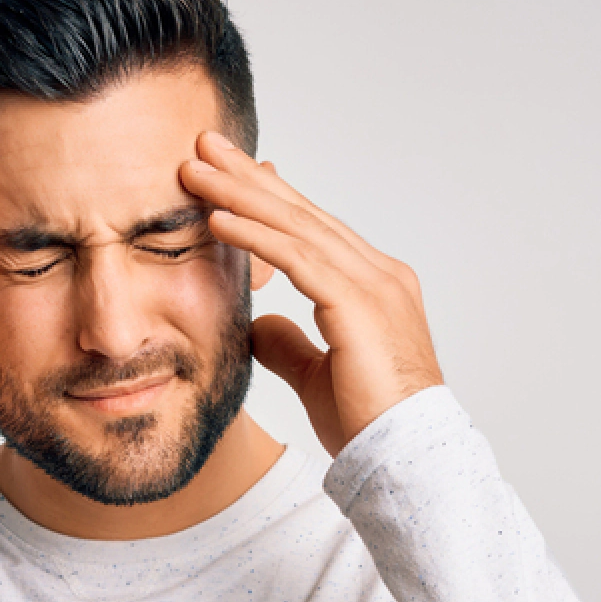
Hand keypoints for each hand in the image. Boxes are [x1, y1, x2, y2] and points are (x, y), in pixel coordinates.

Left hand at [180, 131, 443, 456]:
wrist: (405, 458)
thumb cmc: (368, 424)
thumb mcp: (316, 375)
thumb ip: (289, 344)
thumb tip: (257, 323)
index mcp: (373, 287)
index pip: (311, 230)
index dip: (266, 198)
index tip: (226, 174)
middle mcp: (378, 275)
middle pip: (302, 213)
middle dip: (249, 176)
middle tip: (206, 143)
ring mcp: (372, 285)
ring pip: (296, 226)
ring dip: (240, 194)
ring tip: (195, 170)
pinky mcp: (357, 304)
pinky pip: (296, 258)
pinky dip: (253, 235)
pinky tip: (217, 218)